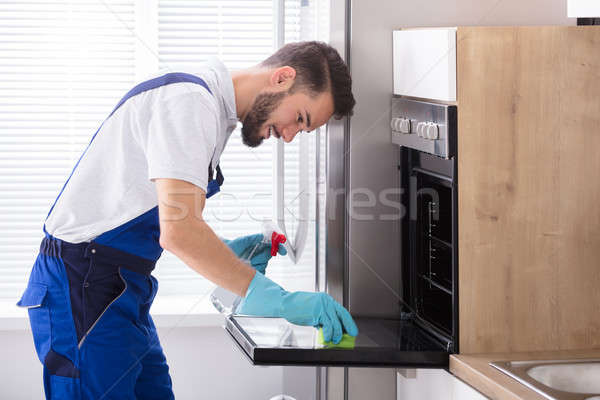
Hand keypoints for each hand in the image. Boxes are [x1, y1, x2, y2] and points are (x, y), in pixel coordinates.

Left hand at [223, 234, 286, 273]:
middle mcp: (259, 254)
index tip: (282, 251)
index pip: (272, 246)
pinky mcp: (255, 272)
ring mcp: (257, 263)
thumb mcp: (243, 241)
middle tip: (254, 257)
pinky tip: (249, 268)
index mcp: (258, 246)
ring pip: (264, 264)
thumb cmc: (232, 247)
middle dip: (262, 256)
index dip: (279, 248)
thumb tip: (262, 236)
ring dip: (256, 263)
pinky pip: (261, 272)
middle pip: (268, 256)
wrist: (222, 258)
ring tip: (247, 262)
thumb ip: (254, 238)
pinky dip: (256, 270)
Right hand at [238, 272, 357, 343]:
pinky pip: (327, 325)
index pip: (342, 311)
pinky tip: (327, 338)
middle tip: (349, 336)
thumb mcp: (313, 311)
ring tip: (335, 340)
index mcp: (326, 300)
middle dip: (347, 327)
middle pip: (342, 316)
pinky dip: (328, 334)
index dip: (348, 321)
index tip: (352, 329)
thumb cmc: (297, 307)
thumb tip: (331, 330)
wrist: (285, 303)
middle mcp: (326, 302)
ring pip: (335, 322)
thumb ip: (323, 318)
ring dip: (336, 334)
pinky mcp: (317, 312)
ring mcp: (322, 306)